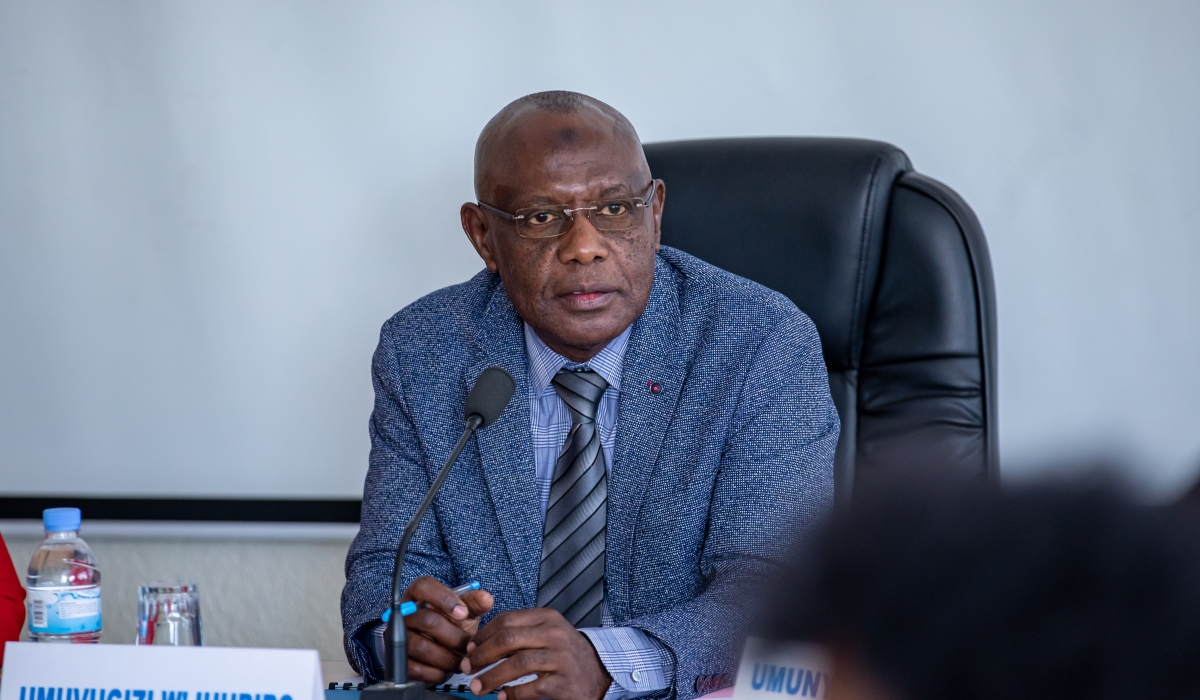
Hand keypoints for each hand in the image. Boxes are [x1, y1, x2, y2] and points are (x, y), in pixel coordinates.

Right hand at [400, 576, 493, 681]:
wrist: (437, 648)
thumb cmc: (449, 623)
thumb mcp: (463, 611)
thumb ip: (474, 603)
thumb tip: (486, 598)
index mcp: (418, 595)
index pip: (423, 586)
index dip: (443, 598)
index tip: (463, 613)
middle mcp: (404, 614)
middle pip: (426, 619)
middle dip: (453, 636)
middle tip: (468, 644)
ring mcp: (399, 637)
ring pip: (421, 646)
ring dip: (446, 657)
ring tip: (461, 660)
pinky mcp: (400, 660)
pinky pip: (415, 668)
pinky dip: (436, 672)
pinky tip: (447, 671)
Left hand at [463, 608, 612, 699]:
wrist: (599, 672)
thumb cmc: (566, 653)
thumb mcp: (547, 632)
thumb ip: (519, 633)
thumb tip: (479, 644)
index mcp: (547, 618)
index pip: (507, 620)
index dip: (483, 635)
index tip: (469, 648)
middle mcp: (554, 634)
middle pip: (509, 640)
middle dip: (482, 655)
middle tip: (467, 668)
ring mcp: (561, 658)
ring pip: (518, 664)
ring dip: (492, 677)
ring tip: (478, 687)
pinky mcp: (564, 683)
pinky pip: (532, 687)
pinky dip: (513, 694)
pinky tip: (502, 697)